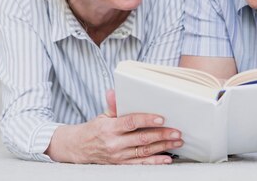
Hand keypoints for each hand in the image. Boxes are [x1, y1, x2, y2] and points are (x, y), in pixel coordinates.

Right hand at [46, 89, 182, 163]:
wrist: (79, 148)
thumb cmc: (94, 129)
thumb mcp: (102, 116)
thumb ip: (113, 105)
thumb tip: (113, 91)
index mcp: (109, 128)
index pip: (131, 123)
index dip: (146, 120)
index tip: (161, 118)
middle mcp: (114, 143)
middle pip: (141, 139)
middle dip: (161, 135)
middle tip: (176, 131)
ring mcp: (118, 156)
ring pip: (144, 152)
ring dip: (163, 147)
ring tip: (177, 142)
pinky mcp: (121, 164)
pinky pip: (141, 164)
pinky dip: (155, 162)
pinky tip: (167, 158)